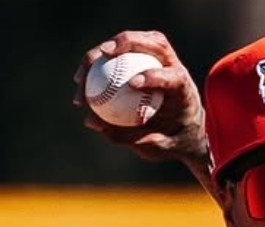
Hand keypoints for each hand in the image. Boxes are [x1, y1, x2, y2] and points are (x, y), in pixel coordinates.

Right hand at [73, 30, 207, 167]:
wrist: (185, 132)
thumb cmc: (174, 141)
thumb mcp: (160, 147)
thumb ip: (132, 137)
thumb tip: (95, 123)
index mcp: (184, 88)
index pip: (172, 76)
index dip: (154, 76)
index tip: (132, 84)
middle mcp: (173, 67)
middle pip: (154, 42)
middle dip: (127, 42)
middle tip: (103, 55)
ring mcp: (158, 60)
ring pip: (131, 43)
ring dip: (103, 51)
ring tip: (83, 73)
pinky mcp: (141, 60)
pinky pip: (116, 57)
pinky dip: (97, 64)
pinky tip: (79, 81)